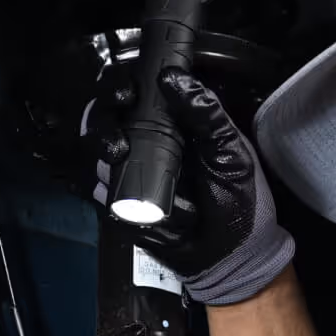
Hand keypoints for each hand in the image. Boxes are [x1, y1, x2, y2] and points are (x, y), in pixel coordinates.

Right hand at [87, 67, 295, 304]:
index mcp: (175, 124)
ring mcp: (131, 173)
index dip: (122, 86)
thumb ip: (207, 113)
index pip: (138, 92)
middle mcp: (148, 144)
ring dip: (101, 150)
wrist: (230, 257)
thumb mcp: (230, 152)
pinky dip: (103, 187)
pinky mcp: (122, 203)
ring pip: (96, 151)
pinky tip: (114, 189)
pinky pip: (99, 190)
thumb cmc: (238, 203)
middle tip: (118, 134)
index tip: (126, 94)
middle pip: (107, 118)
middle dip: (104, 120)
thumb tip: (175, 77)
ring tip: (118, 158)